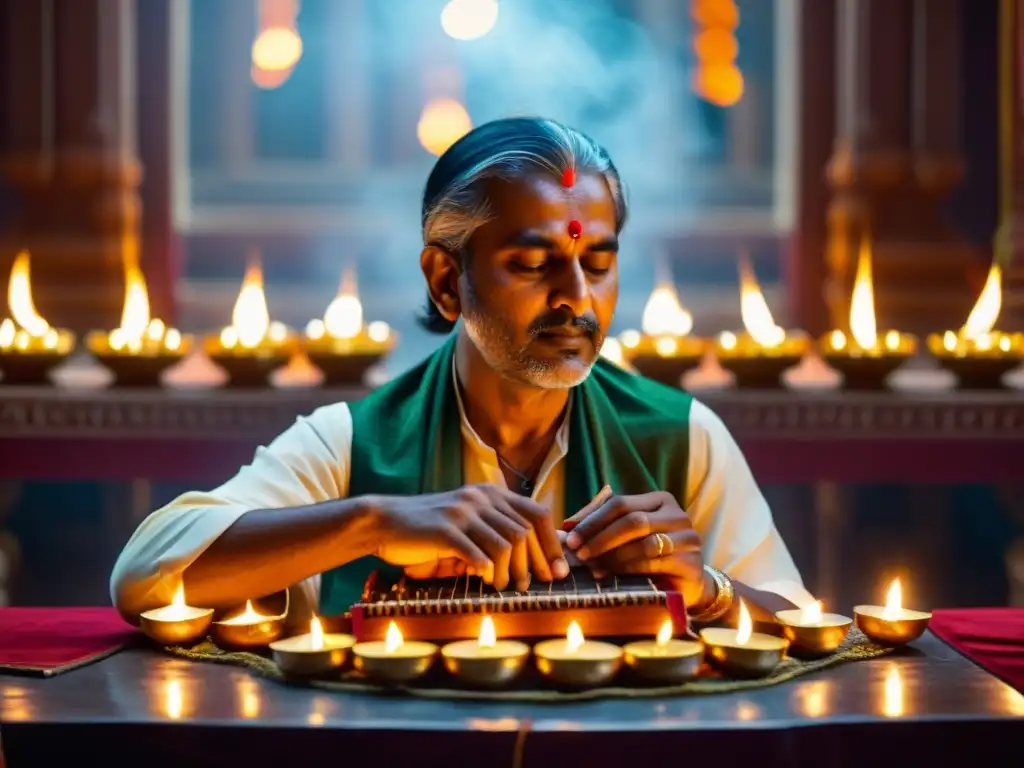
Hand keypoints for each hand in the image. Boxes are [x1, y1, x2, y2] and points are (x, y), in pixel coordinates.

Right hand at [373, 484, 568, 590]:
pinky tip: (483, 580)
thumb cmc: (429, 528)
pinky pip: (477, 554)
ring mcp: (463, 512)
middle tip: (536, 584)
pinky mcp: (445, 530)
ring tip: (503, 587)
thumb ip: (496, 530)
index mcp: (490, 493)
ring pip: (506, 544)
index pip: (536, 513)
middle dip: (536, 563)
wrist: (385, 522)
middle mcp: (480, 498)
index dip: (552, 543)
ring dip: (510, 572)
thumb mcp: (468, 521)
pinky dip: (486, 571)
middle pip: (525, 532)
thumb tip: (535, 556)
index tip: (560, 569)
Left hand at [563, 491, 707, 606]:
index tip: (571, 539)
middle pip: (633, 521)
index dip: (593, 521)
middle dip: (601, 539)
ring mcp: (688, 538)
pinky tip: (614, 577)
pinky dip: (630, 570)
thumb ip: (602, 526)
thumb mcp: (627, 536)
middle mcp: (677, 514)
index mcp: (659, 500)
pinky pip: (655, 564)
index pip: (620, 503)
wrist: (687, 582)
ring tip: (594, 568)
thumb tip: (567, 526)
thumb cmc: (651, 555)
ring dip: (614, 557)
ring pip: (644, 543)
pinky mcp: (692, 562)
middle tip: (580, 555)